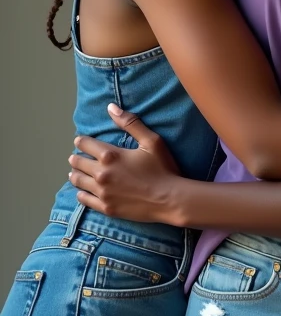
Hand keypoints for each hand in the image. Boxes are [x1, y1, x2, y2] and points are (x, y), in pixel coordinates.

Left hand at [68, 104, 180, 222]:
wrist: (170, 199)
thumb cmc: (163, 169)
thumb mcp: (152, 141)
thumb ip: (130, 123)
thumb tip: (111, 107)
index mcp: (110, 155)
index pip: (85, 144)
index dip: (81, 141)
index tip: (80, 141)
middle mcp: (101, 173)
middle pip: (78, 163)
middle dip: (76, 158)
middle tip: (75, 158)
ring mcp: (102, 192)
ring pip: (78, 181)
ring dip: (75, 174)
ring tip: (75, 173)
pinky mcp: (106, 208)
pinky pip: (84, 199)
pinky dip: (81, 193)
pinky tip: (82, 191)